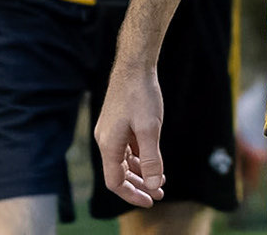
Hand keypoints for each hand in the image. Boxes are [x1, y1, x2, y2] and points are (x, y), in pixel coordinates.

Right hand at [95, 63, 166, 207]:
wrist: (134, 65)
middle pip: (119, 174)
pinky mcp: (117, 124)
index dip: (132, 195)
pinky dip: (139, 159)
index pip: (115, 182)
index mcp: (109, 144)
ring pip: (123, 162)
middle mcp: (105, 140)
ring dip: (140, 173)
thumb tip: (154, 185)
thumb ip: (152, 159)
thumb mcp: (150, 129)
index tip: (150, 201)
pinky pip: (126, 149)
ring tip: (160, 179)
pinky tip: (153, 161)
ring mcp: (110, 132)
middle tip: (160, 194)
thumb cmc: (141, 94)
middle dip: (139, 186)